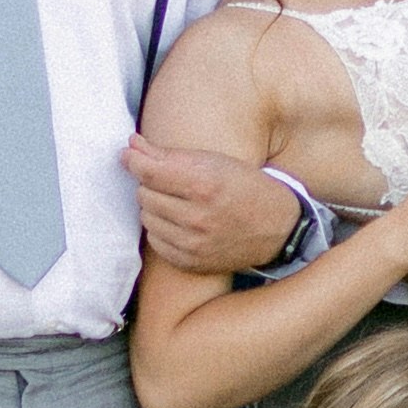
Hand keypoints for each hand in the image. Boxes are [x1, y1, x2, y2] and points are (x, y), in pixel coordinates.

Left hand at [126, 130, 306, 283]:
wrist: (279, 229)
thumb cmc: (247, 187)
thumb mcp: (217, 162)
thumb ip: (170, 155)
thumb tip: (131, 145)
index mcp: (206, 184)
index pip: (149, 171)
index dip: (133, 158)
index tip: (128, 152)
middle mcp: (198, 216)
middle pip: (144, 194)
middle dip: (151, 182)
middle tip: (169, 179)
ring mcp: (194, 244)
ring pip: (147, 217)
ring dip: (155, 206)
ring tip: (177, 201)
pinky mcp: (191, 262)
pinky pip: (155, 241)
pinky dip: (161, 229)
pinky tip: (180, 221)